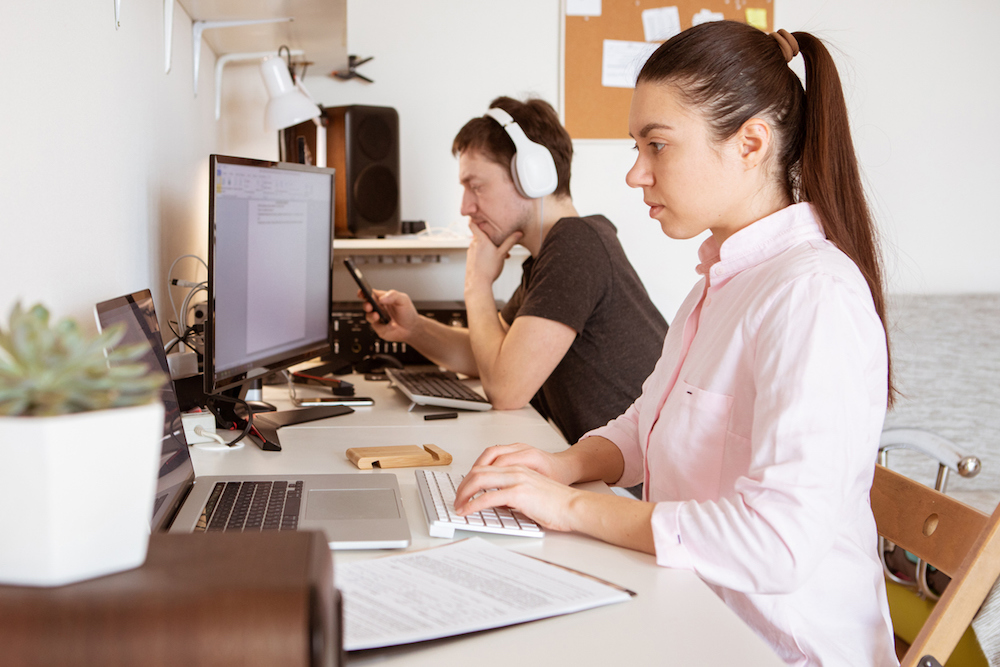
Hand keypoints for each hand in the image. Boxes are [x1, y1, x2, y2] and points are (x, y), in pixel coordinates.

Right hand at [360, 289, 417, 341]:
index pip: (370, 293)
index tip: (361, 292)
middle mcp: (378, 308)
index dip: (363, 292)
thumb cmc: (407, 312)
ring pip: (368, 316)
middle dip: (366, 304)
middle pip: (366, 304)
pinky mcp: (379, 328)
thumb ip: (393, 295)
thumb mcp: (403, 299)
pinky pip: (375, 326)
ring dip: (371, 315)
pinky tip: (387, 324)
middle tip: (369, 305)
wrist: (412, 328)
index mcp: (382, 298)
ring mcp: (377, 318)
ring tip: (377, 315)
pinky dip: (380, 325)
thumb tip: (381, 299)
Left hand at [453, 443, 579, 531]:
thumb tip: (496, 503)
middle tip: (456, 499)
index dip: (470, 478)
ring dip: (464, 493)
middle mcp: (515, 470)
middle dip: (462, 485)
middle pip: (478, 470)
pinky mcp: (519, 493)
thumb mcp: (531, 494)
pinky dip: (473, 504)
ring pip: (479, 480)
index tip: (463, 490)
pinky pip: (488, 497)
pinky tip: (467, 511)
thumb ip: (513, 494)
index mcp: (518, 468)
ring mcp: (516, 480)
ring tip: (458, 506)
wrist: (574, 506)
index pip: (486, 466)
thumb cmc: (557, 504)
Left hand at [465, 223, 521, 292]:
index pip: (472, 224)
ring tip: (499, 255)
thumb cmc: (489, 268)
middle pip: (480, 235)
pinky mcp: (470, 260)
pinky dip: (485, 254)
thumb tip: (519, 232)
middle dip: (490, 237)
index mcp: (480, 240)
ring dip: (489, 247)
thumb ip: (510, 242)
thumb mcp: (502, 253)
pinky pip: (477, 253)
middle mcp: (473, 244)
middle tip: (500, 242)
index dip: (475, 218)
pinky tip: (493, 262)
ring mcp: (470, 252)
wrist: (477, 284)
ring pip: (480, 245)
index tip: (480, 216)